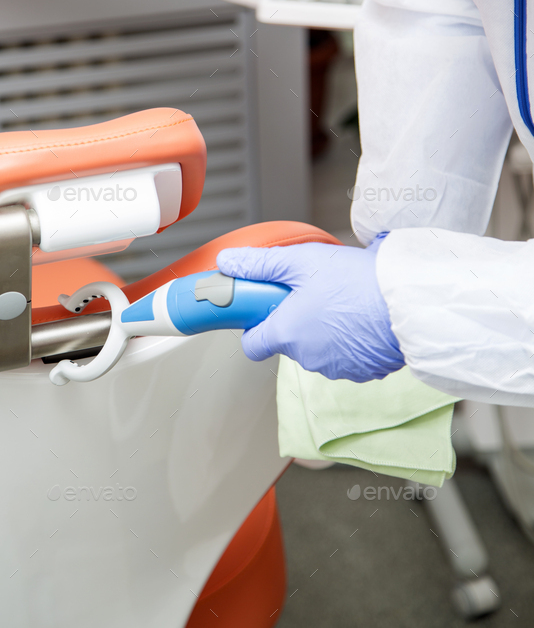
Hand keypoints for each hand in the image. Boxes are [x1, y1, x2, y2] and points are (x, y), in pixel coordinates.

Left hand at [216, 237, 403, 382]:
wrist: (408, 302)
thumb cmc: (357, 282)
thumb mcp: (301, 262)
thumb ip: (260, 264)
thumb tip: (227, 262)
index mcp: (287, 333)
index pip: (252, 345)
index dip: (254, 325)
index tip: (264, 308)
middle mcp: (308, 358)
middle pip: (287, 341)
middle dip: (294, 318)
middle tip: (313, 291)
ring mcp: (337, 368)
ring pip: (317, 349)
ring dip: (322, 329)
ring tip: (342, 300)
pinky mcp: (364, 372)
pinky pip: (346, 357)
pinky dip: (348, 340)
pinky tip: (360, 317)